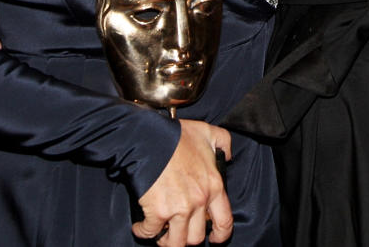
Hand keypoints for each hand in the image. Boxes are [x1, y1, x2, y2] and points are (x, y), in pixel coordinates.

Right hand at [132, 119, 232, 245]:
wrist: (149, 137)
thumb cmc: (176, 135)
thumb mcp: (208, 132)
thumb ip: (224, 142)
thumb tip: (227, 156)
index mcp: (214, 185)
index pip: (225, 221)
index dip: (220, 236)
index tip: (214, 239)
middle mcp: (199, 200)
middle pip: (197, 237)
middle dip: (188, 238)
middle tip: (179, 231)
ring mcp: (179, 208)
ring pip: (177, 242)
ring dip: (167, 241)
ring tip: (161, 233)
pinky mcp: (158, 212)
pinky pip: (151, 232)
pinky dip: (144, 232)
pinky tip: (141, 226)